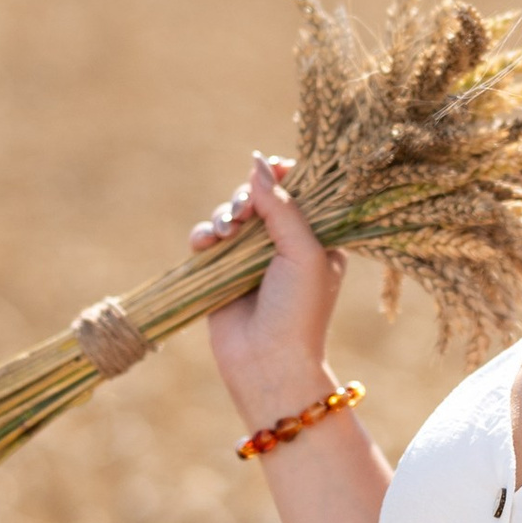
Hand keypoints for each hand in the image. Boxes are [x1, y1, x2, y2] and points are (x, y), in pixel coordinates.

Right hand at [189, 154, 347, 420]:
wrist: (267, 361)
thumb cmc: (298, 309)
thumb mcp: (303, 251)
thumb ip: (282, 205)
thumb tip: (258, 161)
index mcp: (317, 237)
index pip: (300, 191)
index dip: (284, 177)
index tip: (274, 170)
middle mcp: (284, 243)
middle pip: (260, 197)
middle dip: (247, 197)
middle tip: (242, 212)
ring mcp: (250, 257)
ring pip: (230, 214)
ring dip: (223, 214)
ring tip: (225, 231)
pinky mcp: (220, 271)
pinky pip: (207, 238)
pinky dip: (204, 234)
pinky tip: (207, 243)